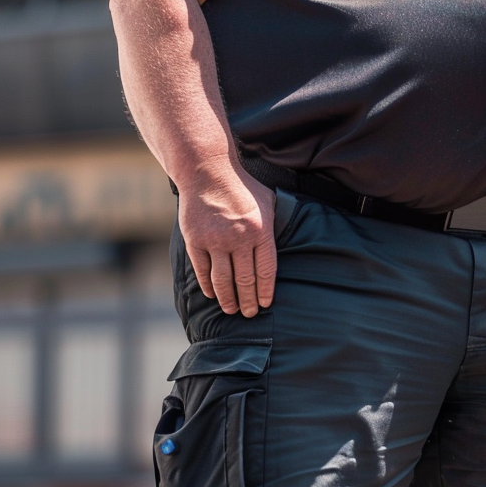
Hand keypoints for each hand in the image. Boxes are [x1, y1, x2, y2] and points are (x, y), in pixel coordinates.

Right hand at [177, 164, 276, 317]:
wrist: (208, 171)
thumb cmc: (243, 187)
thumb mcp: (268, 202)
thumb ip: (275, 226)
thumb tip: (290, 246)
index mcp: (260, 230)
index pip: (266, 271)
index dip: (265, 291)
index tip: (265, 304)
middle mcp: (238, 238)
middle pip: (244, 280)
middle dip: (248, 301)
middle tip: (249, 314)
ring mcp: (215, 240)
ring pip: (223, 280)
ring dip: (228, 299)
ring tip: (232, 310)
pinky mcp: (195, 240)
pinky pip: (203, 270)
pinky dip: (208, 286)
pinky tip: (212, 294)